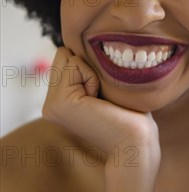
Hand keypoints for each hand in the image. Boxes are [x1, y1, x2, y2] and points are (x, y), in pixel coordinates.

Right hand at [42, 47, 160, 165]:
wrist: (135, 143)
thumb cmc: (130, 115)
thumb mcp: (104, 87)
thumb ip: (86, 71)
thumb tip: (81, 47)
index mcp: (59, 101)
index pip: (65, 58)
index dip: (89, 67)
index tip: (102, 95)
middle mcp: (50, 105)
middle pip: (63, 54)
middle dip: (87, 67)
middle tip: (101, 97)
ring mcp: (51, 105)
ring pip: (67, 57)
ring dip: (91, 72)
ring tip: (100, 100)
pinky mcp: (59, 103)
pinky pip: (75, 65)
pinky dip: (93, 77)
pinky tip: (98, 101)